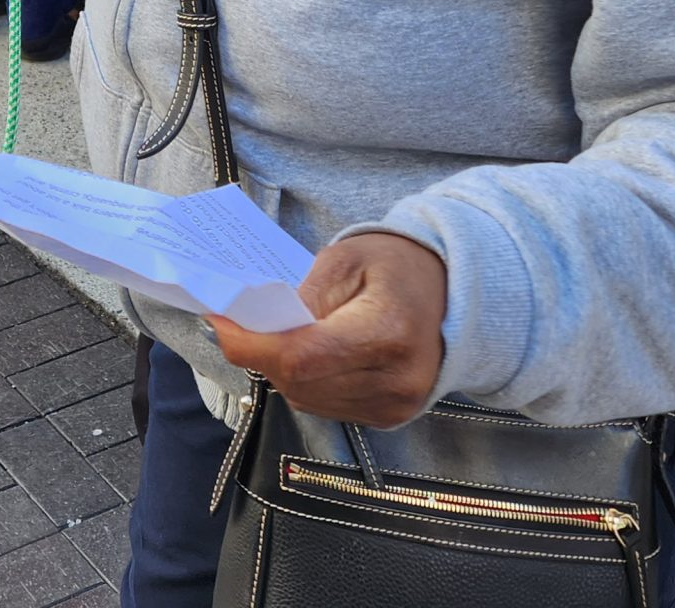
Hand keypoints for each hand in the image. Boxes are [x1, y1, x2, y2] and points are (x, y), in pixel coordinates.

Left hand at [211, 233, 449, 428]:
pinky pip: (327, 406)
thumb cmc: (397, 264)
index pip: (301, 357)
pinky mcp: (392, 416)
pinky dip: (306, 383)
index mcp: (386, 333)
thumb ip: (306, 294)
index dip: (252, 345)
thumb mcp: (346, 257)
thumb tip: (264, 325)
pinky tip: (308, 356)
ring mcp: (396, 405)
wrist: (454, 291)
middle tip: (240, 323)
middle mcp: (395, 380)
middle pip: (299, 383)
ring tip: (275, 335)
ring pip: (308, 400)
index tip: (220, 323)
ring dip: (282, 371)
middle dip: (261, 354)